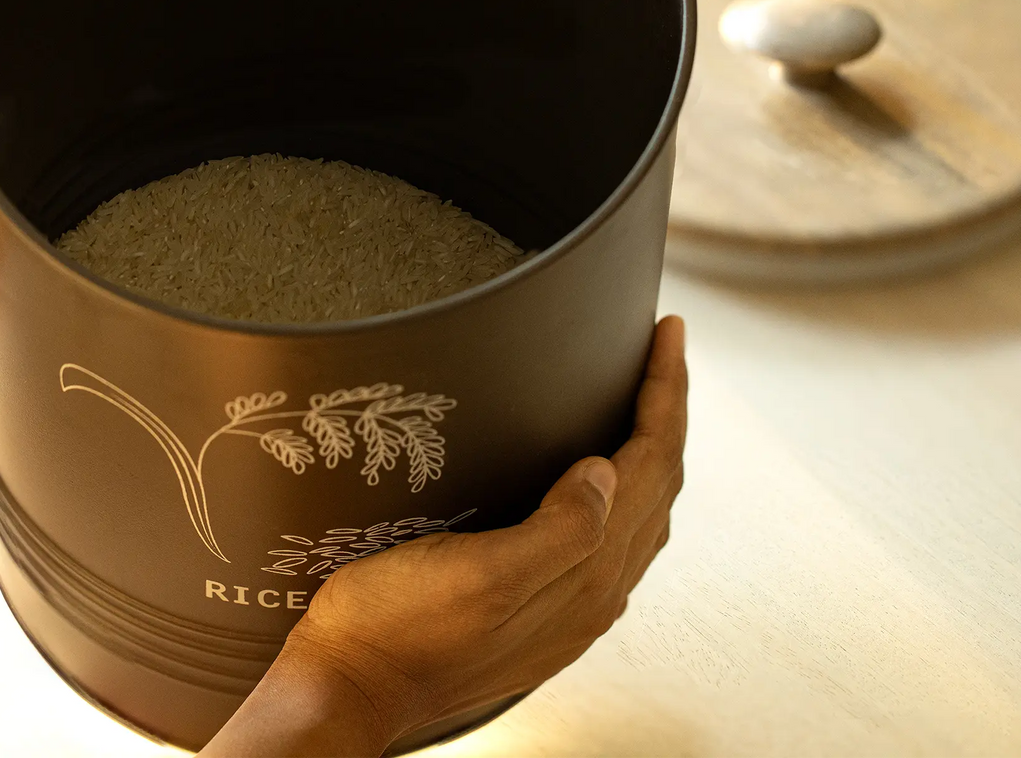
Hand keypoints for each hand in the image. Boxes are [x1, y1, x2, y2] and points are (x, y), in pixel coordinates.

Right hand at [204, 315, 686, 757]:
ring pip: (642, 510)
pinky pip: (615, 537)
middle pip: (658, 483)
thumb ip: (557, 531)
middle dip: (668, 408)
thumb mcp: (479, 576)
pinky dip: (630, 488)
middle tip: (665, 347)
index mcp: (584, 576)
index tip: (668, 334)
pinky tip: (608, 477)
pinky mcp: (546, 609)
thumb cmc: (399, 628)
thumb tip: (606, 472)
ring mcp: (572, 606)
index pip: (652, 465)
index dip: (665, 396)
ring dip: (655, 447)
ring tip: (649, 397)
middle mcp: (591, 593)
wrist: (351, 684)